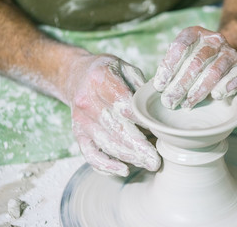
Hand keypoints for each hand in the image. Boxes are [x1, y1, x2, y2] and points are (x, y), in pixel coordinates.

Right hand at [66, 54, 160, 175]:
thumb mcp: (125, 68)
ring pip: (106, 143)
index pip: (125, 106)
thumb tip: (161, 107)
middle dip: (139, 148)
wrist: (75, 74)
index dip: (143, 121)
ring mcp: (80, 119)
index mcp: (101, 80)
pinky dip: (105, 165)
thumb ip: (141, 86)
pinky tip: (123, 169)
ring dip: (129, 157)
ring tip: (148, 164)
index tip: (160, 131)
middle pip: (116, 129)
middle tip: (157, 161)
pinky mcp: (77, 132)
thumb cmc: (108, 72)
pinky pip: (89, 154)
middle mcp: (87, 101)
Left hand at [153, 26, 236, 108]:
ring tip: (187, 105)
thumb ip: (173, 67)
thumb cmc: (200, 62)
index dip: (168, 67)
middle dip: (180, 85)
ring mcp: (229, 54)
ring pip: (213, 72)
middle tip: (169, 101)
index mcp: (196, 34)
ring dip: (198, 91)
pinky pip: (235, 78)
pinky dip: (225, 88)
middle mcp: (214, 40)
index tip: (160, 86)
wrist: (230, 58)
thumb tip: (159, 87)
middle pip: (195, 63)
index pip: (180, 46)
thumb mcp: (185, 56)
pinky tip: (216, 96)